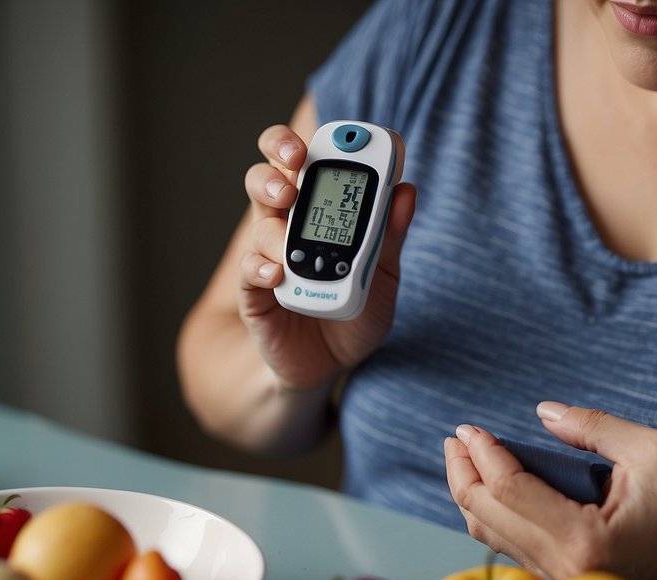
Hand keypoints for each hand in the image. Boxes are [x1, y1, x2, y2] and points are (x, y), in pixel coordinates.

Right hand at [237, 124, 416, 392]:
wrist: (330, 366)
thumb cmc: (354, 313)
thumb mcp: (384, 273)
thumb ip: (391, 234)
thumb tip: (407, 190)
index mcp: (316, 211)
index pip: (302, 162)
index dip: (307, 141)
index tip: (329, 137)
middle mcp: (285, 226)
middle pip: (265, 175)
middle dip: (276, 162)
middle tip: (295, 167)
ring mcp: (267, 257)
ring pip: (261, 222)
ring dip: (276, 222)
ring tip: (293, 238)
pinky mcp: (256, 294)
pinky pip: (249, 271)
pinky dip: (260, 267)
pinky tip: (276, 273)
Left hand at [443, 401, 656, 579]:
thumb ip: (597, 427)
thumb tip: (542, 413)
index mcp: (583, 541)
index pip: (508, 490)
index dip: (483, 454)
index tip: (468, 428)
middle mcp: (560, 569)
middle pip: (484, 515)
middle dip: (462, 472)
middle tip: (456, 439)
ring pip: (488, 534)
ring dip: (470, 492)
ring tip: (464, 456)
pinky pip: (507, 544)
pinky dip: (490, 511)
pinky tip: (487, 486)